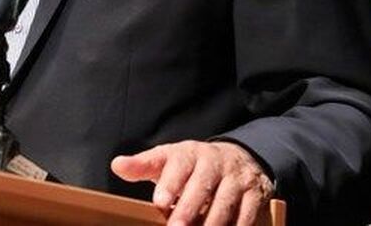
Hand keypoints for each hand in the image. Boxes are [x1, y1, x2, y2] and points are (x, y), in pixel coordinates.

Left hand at [111, 141, 273, 225]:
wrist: (237, 157)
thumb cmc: (192, 164)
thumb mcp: (168, 160)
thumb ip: (143, 165)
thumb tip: (117, 165)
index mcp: (189, 153)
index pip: (178, 165)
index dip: (169, 183)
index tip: (159, 202)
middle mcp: (213, 163)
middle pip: (201, 186)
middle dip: (188, 209)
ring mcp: (235, 178)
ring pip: (224, 203)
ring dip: (212, 224)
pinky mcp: (254, 194)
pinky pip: (246, 215)